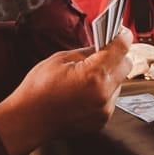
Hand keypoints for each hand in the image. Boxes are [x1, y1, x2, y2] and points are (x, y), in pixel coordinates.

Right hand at [0, 28, 132, 154]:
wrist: (27, 121)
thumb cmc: (38, 90)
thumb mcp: (60, 59)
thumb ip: (87, 51)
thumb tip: (103, 45)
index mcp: (94, 75)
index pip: (121, 48)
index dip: (122, 36)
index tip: (121, 32)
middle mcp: (104, 93)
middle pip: (126, 65)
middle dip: (116, 56)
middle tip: (100, 53)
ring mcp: (104, 109)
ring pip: (119, 83)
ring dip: (109, 76)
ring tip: (86, 77)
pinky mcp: (102, 120)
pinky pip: (110, 98)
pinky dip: (102, 92)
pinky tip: (83, 92)